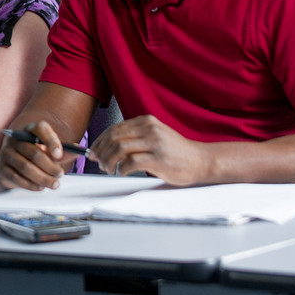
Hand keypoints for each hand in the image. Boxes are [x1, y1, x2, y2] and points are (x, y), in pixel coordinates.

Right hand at [0, 120, 75, 189]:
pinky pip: (16, 177)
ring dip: (42, 178)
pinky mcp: (1, 167)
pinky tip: (40, 187)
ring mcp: (6, 152)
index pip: (40, 128)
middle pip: (34, 152)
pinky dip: (30, 184)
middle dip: (50, 166)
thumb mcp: (49, 150)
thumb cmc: (35, 154)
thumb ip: (63, 151)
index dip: (51, 141)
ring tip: (54, 184)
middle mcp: (15, 139)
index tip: (60, 155)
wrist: (14, 161)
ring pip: (26, 167)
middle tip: (60, 175)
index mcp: (29, 129)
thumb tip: (79, 151)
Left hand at [88, 115, 209, 185]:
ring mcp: (155, 143)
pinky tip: (121, 172)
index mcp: (147, 121)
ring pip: (119, 148)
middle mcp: (150, 129)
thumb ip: (134, 138)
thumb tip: (105, 148)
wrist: (201, 161)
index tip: (93, 151)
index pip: (114, 129)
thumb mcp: (155, 136)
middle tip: (98, 163)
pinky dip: (122, 168)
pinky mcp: (158, 159)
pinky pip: (131, 162)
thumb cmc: (175, 152)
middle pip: (114, 137)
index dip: (100, 141)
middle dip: (101, 151)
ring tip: (108, 169)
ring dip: (109, 160)